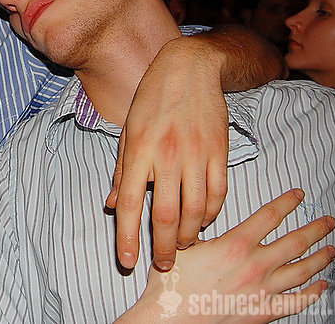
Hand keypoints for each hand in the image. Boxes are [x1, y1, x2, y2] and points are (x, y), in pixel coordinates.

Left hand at [107, 36, 228, 269]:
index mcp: (139, 151)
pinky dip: (211, 214)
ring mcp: (197, 154)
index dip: (127, 237)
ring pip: (196, 210)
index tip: (127, 261)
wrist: (189, 69)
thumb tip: (114, 206)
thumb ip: (123, 172)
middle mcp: (167, 155)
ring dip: (190, 235)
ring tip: (184, 246)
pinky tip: (203, 221)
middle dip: (164, 248)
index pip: (131, 204)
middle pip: (166, 215)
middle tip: (164, 265)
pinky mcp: (219, 152)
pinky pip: (217, 194)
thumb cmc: (152, 101)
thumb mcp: (128, 132)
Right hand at [137, 189, 334, 322]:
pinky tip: (321, 286)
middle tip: (327, 222)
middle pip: (296, 241)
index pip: (270, 216)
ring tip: (330, 249)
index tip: (298, 196)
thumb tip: (201, 223)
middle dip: (316, 228)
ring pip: (302, 270)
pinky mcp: (264, 311)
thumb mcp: (183, 248)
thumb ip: (200, 234)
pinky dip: (313, 293)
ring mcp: (263, 290)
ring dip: (320, 258)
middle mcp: (254, 265)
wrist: (171, 318)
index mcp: (235, 245)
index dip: (288, 203)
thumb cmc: (172, 286)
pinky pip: (297, 301)